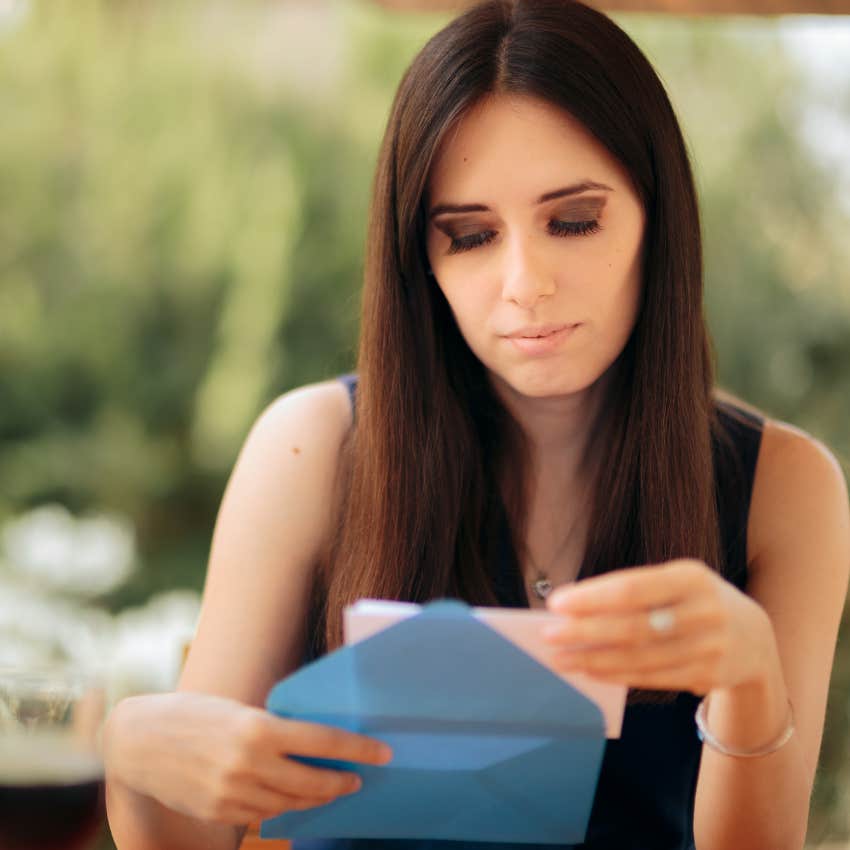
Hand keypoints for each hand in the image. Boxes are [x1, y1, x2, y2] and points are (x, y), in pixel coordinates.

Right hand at [103, 691, 392, 824]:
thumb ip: (272, 729)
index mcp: (258, 727)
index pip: (323, 742)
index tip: (383, 753)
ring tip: (333, 790)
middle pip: (312, 780)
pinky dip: (283, 808)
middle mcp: (248, 763)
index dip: (358, 749)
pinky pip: (262, 815)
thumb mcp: (238, 710)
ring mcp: (232, 792)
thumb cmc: (193, 714)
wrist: (138, 740)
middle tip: (360, 777)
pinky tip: (294, 801)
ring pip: (290, 803)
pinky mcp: (218, 812)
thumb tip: (312, 743)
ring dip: (317, 798)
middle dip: (342, 781)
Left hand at [542, 558, 775, 693]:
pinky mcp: (708, 676)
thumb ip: (633, 591)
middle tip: (548, 635)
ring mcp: (710, 647)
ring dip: (594, 660)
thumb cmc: (694, 601)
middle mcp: (704, 611)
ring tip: (560, 659)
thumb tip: (574, 607)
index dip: (593, 598)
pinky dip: (616, 674)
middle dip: (586, 632)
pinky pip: (652, 677)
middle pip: (634, 626)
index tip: (556, 604)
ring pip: (641, 657)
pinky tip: (589, 670)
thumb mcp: (675, 582)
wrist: (755, 637)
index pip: (633, 588)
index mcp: (691, 576)